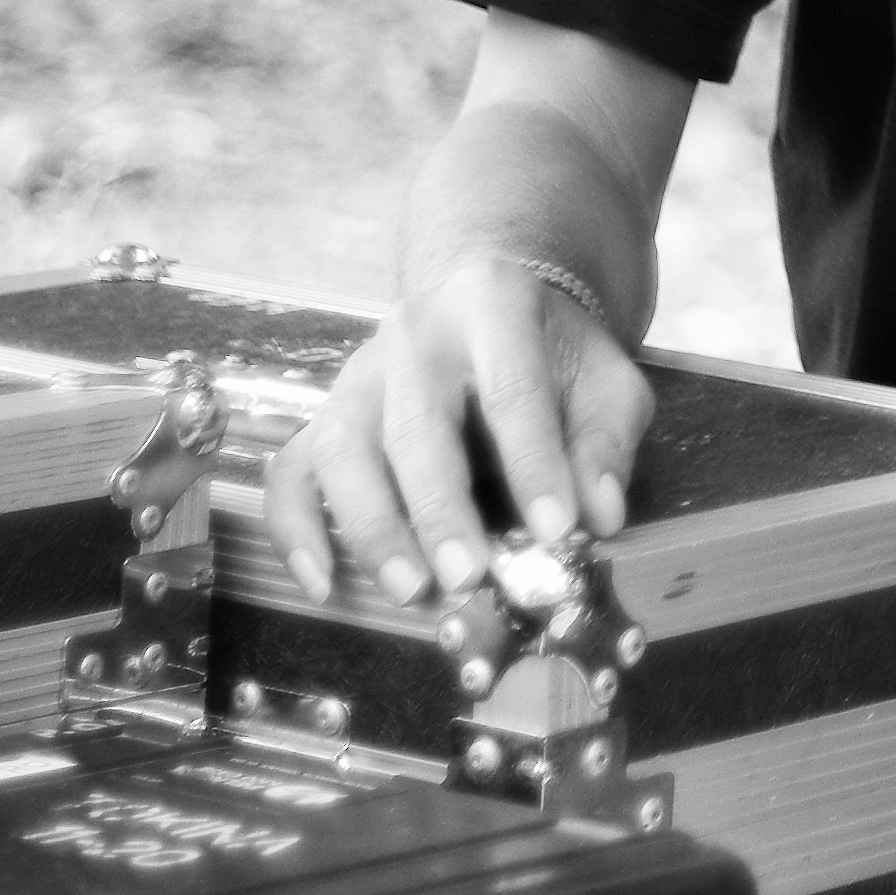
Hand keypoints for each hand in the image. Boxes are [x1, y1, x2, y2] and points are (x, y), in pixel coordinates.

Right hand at [266, 258, 655, 600]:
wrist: (486, 302)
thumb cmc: (550, 352)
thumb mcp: (603, 378)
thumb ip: (605, 442)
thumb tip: (600, 515)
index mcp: (492, 306)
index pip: (512, 389)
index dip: (535, 464)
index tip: (559, 531)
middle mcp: (412, 337)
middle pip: (414, 425)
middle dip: (440, 508)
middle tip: (467, 577)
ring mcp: (356, 377)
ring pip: (341, 451)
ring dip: (372, 528)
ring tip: (411, 592)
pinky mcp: (323, 419)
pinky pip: (290, 474)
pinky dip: (295, 530)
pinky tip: (324, 584)